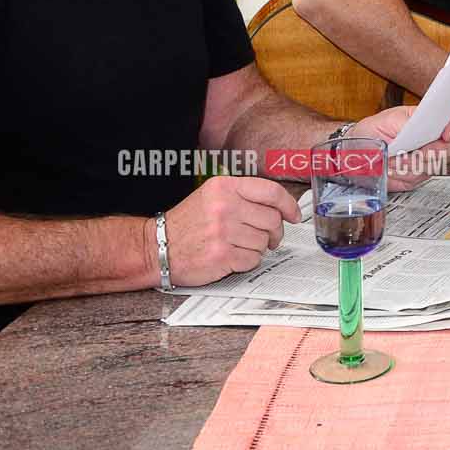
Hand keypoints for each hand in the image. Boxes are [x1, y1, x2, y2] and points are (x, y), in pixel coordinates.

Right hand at [162, 176, 300, 286]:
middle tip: (268, 238)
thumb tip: (281, 207)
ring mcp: (223, 231)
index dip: (288, 205)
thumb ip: (243, 196)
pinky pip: (252, 259)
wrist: (155, 247)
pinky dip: (247, 261)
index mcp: (224, 187)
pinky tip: (232, 257)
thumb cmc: (187, 223)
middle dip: (274, 232)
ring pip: (263, 241)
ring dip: (257, 248)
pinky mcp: (221, 255)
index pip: (271, 191)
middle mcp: (224, 206)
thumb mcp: (212, 196)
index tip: (294, 216)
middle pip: (272, 219)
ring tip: (240, 246)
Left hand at [355, 104, 449, 189]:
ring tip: (390, 159)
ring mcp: (428, 158)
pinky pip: (417, 179)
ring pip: (432, 166)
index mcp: (428, 118)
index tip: (446, 135)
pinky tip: (390, 169)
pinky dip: (401, 175)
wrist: (356, 153)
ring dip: (408, 165)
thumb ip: (405, 122)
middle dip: (429, 152)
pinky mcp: (419, 176)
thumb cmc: (371, 132)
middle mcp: (433, 138)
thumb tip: (421, 127)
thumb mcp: (385, 121)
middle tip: (408, 152)